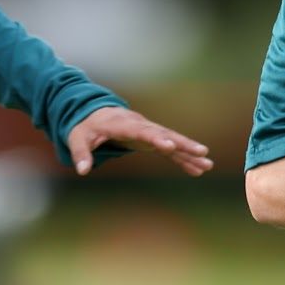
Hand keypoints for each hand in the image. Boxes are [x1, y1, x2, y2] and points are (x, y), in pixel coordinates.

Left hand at [64, 105, 215, 176]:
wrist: (94, 113)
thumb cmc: (85, 126)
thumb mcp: (77, 138)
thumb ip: (81, 153)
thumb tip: (82, 171)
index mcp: (122, 124)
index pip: (141, 131)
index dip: (155, 138)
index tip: (169, 145)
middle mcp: (140, 126)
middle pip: (164, 134)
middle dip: (182, 143)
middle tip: (201, 151)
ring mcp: (148, 132)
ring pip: (172, 141)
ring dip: (189, 152)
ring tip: (207, 164)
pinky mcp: (152, 140)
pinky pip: (171, 150)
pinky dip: (184, 159)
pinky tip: (199, 169)